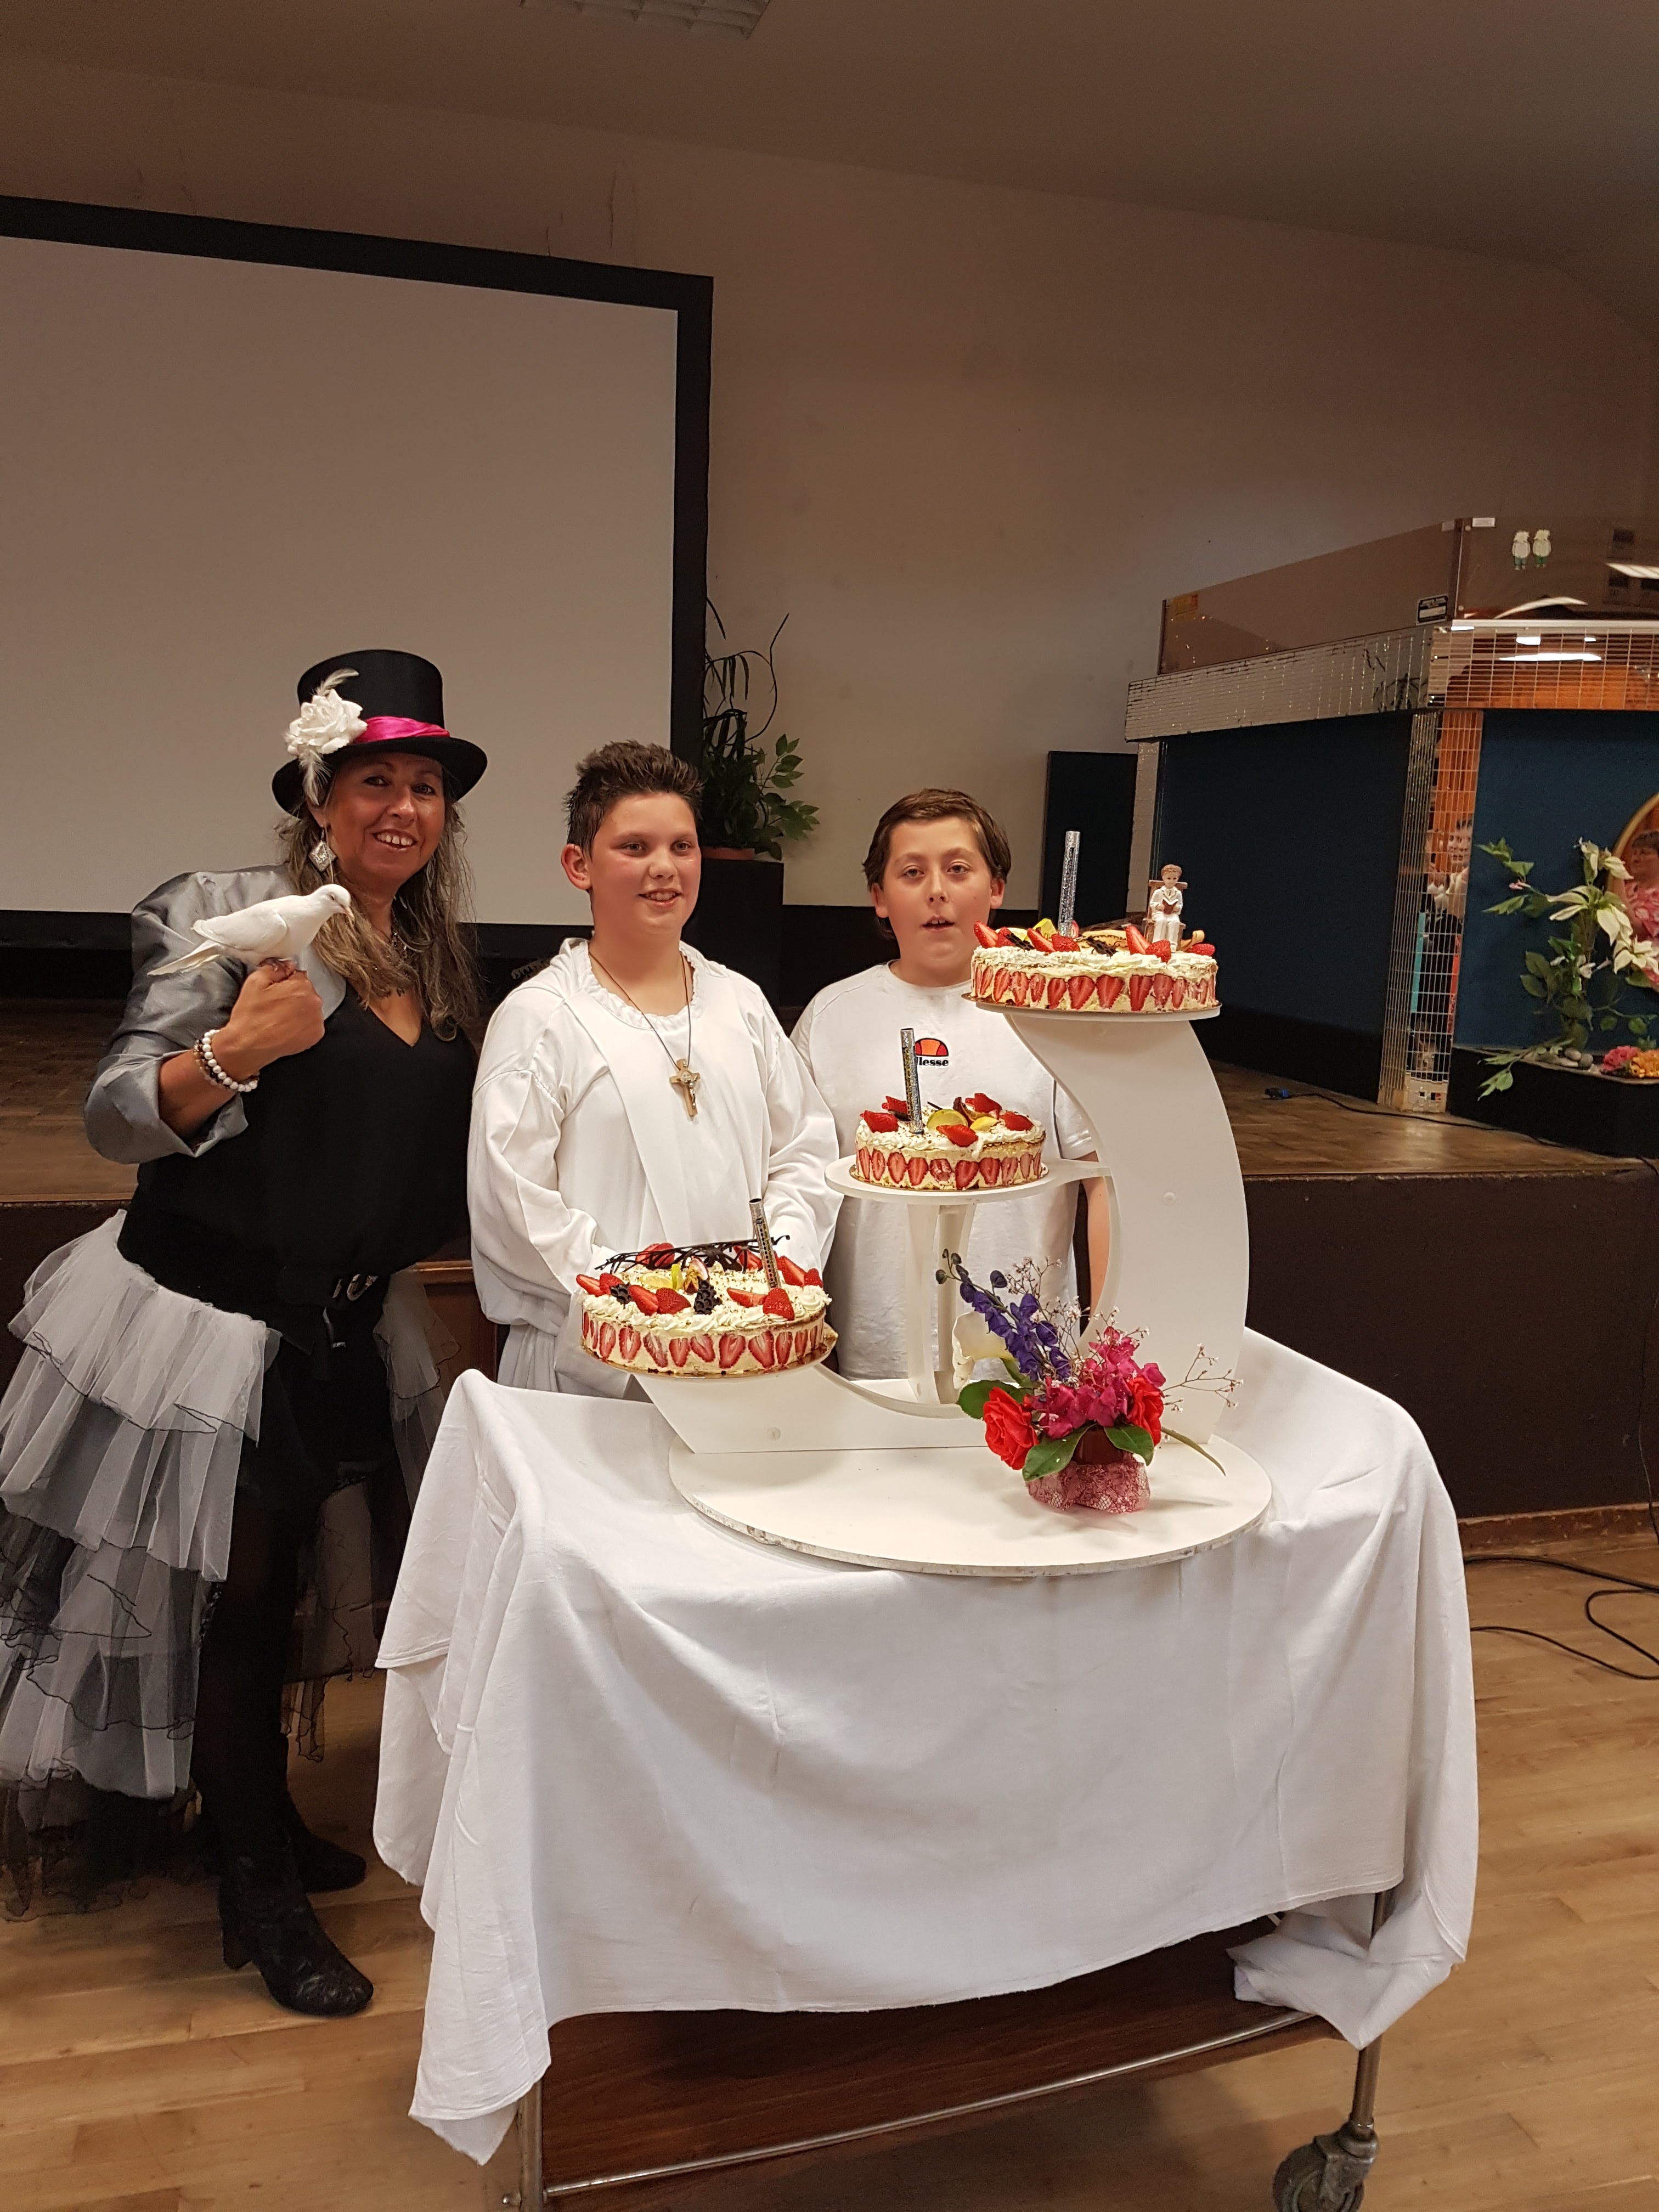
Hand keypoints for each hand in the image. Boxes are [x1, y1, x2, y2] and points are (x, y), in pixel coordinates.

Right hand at [212, 959, 324, 1078]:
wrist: (248, 1045)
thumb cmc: (251, 1016)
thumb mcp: (255, 981)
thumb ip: (275, 968)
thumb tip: (286, 965)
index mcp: (302, 986)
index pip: (298, 975)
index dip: (284, 982)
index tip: (274, 991)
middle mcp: (314, 1002)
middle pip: (305, 991)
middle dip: (292, 995)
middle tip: (274, 1005)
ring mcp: (317, 1020)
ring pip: (309, 1007)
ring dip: (298, 1010)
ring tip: (279, 1018)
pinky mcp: (315, 1035)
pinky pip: (311, 1024)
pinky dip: (302, 1025)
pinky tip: (286, 1027)